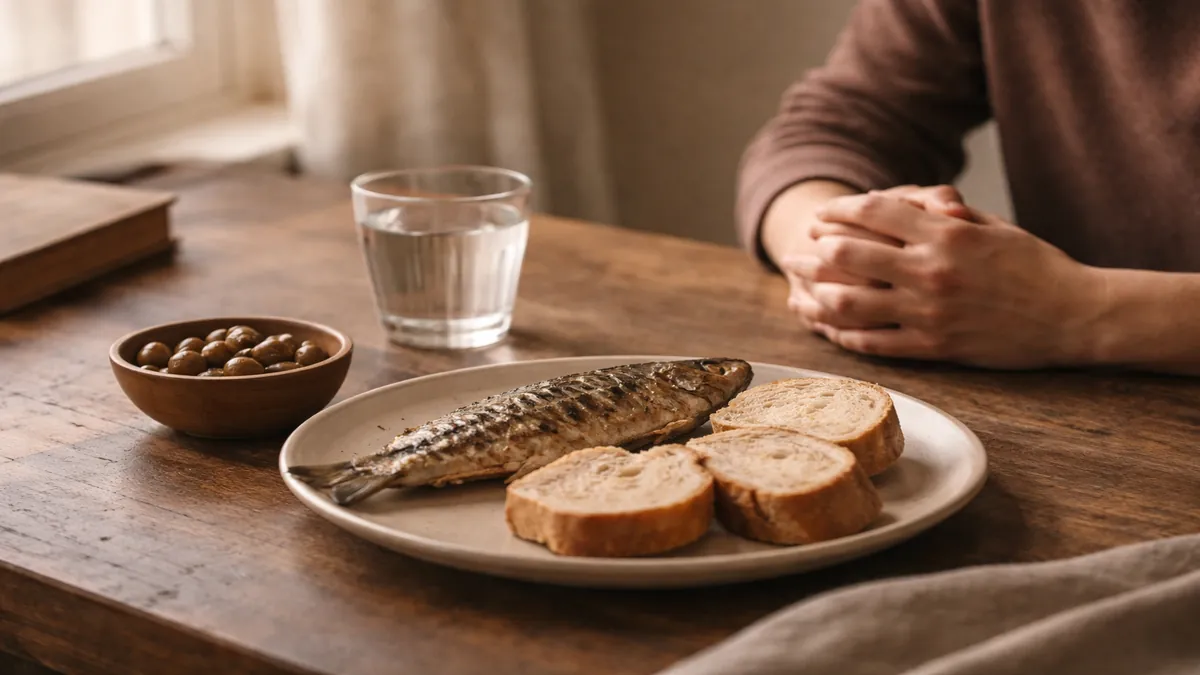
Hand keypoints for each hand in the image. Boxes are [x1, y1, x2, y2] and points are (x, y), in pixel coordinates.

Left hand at [786, 192, 1102, 368]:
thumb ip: (945, 215)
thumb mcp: (992, 227)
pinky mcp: (935, 347)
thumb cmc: (1036, 265)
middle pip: (849, 256)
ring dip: (817, 297)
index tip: (821, 215)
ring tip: (798, 294)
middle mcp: (931, 271)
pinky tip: (831, 329)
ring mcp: (930, 312)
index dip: (838, 211)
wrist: (1074, 315)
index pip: (874, 213)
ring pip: (852, 304)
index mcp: (945, 234)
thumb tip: (904, 205)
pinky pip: (875, 343)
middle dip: (813, 252)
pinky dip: (846, 335)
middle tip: (794, 254)